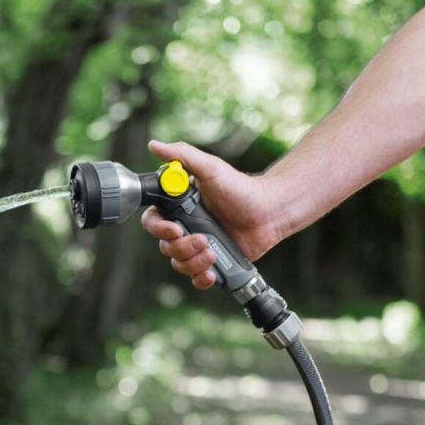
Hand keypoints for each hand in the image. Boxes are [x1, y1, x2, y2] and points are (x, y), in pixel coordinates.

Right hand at [139, 139, 283, 290]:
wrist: (270, 211)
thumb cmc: (242, 188)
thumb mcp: (211, 168)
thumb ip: (182, 156)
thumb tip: (154, 146)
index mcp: (179, 208)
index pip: (153, 222)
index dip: (159, 229)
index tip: (176, 228)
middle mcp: (185, 228)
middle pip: (165, 246)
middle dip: (182, 246)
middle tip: (202, 239)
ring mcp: (197, 246)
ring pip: (179, 263)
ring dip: (193, 261)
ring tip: (213, 251)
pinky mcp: (212, 262)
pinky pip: (195, 278)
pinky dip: (201, 278)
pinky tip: (211, 273)